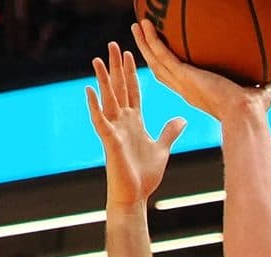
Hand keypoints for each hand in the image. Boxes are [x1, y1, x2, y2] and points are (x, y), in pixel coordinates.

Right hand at [86, 41, 185, 207]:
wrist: (135, 196)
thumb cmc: (145, 176)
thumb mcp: (162, 149)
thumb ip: (169, 132)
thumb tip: (182, 119)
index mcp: (135, 122)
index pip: (133, 91)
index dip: (131, 73)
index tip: (130, 54)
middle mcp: (123, 122)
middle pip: (119, 89)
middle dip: (116, 67)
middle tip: (113, 45)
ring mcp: (115, 130)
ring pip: (108, 100)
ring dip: (102, 80)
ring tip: (98, 59)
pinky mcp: (109, 141)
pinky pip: (100, 120)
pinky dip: (94, 106)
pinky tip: (89, 90)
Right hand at [132, 20, 270, 122]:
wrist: (246, 115)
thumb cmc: (253, 111)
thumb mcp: (260, 93)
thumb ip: (265, 85)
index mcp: (199, 93)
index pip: (178, 78)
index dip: (167, 67)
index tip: (163, 55)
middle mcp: (186, 89)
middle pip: (160, 68)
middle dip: (149, 52)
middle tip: (141, 35)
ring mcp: (183, 82)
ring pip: (156, 60)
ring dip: (144, 43)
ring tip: (136, 25)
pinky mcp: (184, 75)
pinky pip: (162, 54)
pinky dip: (151, 40)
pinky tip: (145, 24)